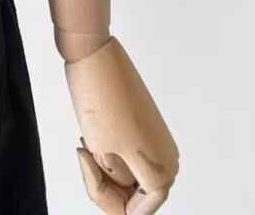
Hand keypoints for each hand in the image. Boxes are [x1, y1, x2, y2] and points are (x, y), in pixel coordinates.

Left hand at [65, 35, 179, 211]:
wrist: (94, 55)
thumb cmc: (97, 99)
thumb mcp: (102, 154)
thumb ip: (119, 182)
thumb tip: (130, 190)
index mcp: (162, 173)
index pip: (136, 213)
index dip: (106, 198)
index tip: (90, 165)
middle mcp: (168, 159)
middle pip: (134, 196)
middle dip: (105, 183)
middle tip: (86, 153)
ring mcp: (159, 142)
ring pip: (128, 176)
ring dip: (106, 166)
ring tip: (90, 140)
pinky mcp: (148, 127)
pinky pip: (128, 156)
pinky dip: (109, 151)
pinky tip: (94, 132)